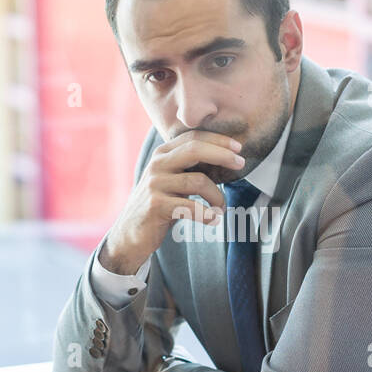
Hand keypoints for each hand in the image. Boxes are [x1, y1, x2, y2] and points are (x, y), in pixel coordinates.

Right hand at [100, 130, 242, 274]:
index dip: (218, 140)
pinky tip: (213, 219)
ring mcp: (155, 184)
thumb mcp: (171, 180)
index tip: (238, 148)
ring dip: (217, 195)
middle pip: (194, 150)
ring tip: (221, 208)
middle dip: (222, 154)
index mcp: (162, 154)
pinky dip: (207, 215)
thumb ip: (190, 168)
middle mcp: (157, 165)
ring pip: (197, 181)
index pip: (193, 138)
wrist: (130, 233)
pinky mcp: (156, 205)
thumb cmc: (159, 205)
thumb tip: (226, 160)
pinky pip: (190, 206)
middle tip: (240, 163)